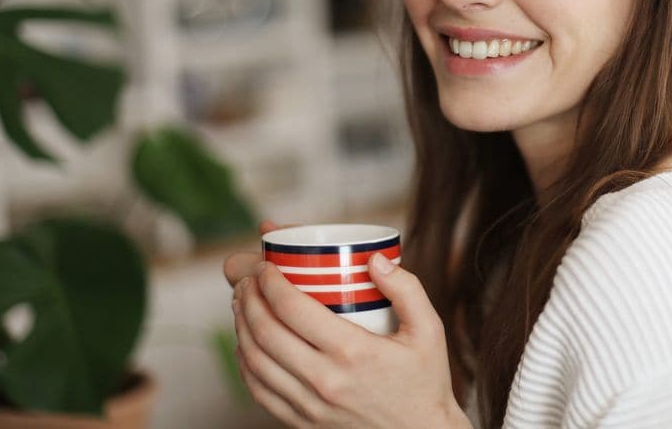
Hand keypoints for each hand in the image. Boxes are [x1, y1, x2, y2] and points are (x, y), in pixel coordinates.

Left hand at [228, 222, 470, 427]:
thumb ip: (407, 289)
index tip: (267, 267)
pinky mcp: (304, 424)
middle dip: (249, 299)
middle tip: (248, 280)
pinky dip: (245, 364)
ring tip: (243, 304)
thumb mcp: (429, 329)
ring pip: (256, 362)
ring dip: (242, 327)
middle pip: (266, 332)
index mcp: (353, 352)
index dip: (271, 282)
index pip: (293, 309)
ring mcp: (311, 406)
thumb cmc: (425, 381)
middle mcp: (326, 381)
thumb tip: (374, 259)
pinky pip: (260, 393)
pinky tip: (247, 344)